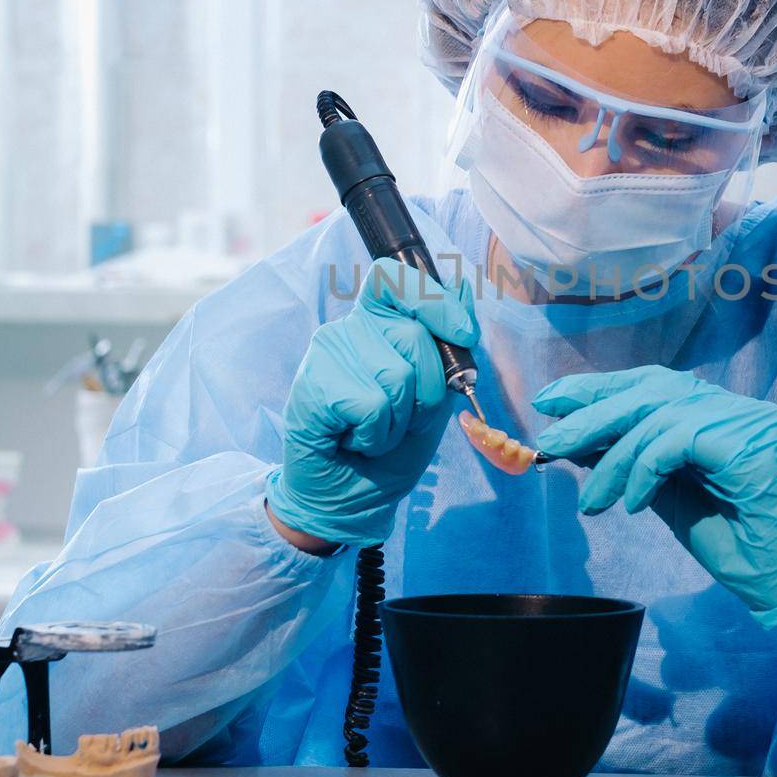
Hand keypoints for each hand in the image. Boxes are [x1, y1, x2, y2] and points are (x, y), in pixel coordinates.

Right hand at [268, 257, 477, 547]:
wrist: (351, 498)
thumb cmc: (391, 446)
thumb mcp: (434, 396)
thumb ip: (447, 344)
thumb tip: (460, 285)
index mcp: (379, 322)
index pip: (398, 278)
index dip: (435, 301)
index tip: (464, 337)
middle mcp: (350, 328)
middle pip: (414, 336)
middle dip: (427, 392)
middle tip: (401, 419)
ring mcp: (326, 353)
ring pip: (396, 376)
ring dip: (399, 421)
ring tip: (374, 432)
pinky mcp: (312, 386)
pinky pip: (371, 406)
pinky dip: (374, 436)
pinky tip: (353, 441)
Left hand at [533, 366, 776, 629]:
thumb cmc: (734, 541)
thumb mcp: (666, 495)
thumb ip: (630, 462)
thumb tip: (576, 439)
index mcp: (715, 412)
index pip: (650, 384)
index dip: (598, 388)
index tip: (551, 400)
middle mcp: (734, 406)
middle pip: (650, 390)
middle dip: (593, 413)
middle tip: (551, 442)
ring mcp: (747, 420)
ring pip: (659, 414)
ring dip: (614, 457)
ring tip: (592, 501)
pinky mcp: (751, 442)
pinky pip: (678, 440)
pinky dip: (645, 470)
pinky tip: (635, 504)